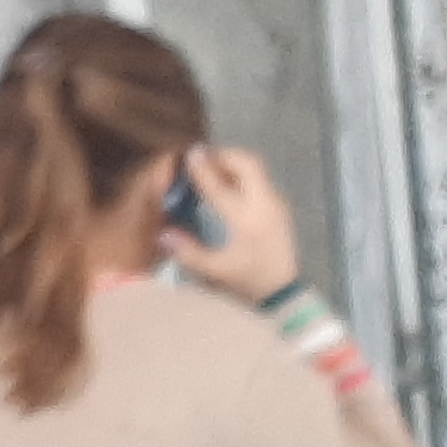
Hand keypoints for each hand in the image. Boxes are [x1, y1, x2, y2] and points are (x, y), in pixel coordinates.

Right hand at [162, 143, 300, 303]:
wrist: (284, 292)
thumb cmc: (249, 281)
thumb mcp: (215, 271)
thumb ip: (187, 251)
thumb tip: (161, 232)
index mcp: (247, 221)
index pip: (221, 187)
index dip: (202, 169)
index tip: (188, 153)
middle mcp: (265, 206)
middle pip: (247, 164)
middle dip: (222, 155)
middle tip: (200, 158)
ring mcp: (275, 204)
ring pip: (255, 168)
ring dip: (231, 163)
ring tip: (209, 168)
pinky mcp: (278, 207)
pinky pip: (258, 179)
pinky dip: (239, 173)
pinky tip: (223, 184)